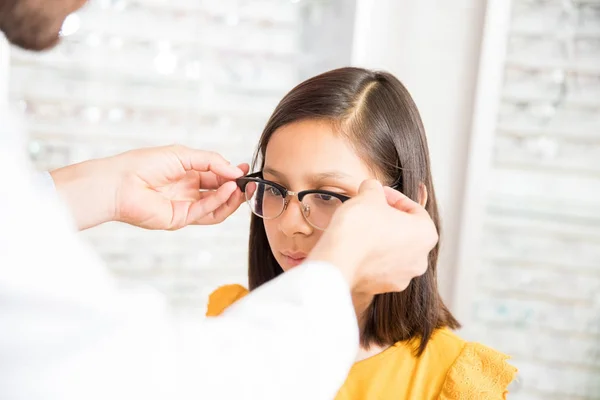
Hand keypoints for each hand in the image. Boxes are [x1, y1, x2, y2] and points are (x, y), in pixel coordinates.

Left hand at [51, 145, 248, 230]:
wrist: (120, 183)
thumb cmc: (144, 164)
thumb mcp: (183, 154)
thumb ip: (211, 161)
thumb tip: (235, 170)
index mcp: (187, 174)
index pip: (216, 177)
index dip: (231, 173)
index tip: (246, 169)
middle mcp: (188, 191)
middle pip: (219, 193)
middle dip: (236, 187)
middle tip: (250, 182)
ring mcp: (185, 207)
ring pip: (216, 207)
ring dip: (231, 198)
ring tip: (242, 187)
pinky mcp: (180, 220)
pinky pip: (205, 213)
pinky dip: (219, 202)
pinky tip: (228, 190)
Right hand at [306, 180, 437, 293]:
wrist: (338, 259)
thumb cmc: (359, 228)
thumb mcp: (369, 194)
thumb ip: (375, 189)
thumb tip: (372, 189)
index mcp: (426, 234)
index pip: (415, 209)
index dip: (394, 197)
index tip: (380, 193)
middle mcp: (420, 259)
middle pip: (407, 232)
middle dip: (389, 218)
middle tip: (371, 208)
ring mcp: (402, 276)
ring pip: (394, 251)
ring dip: (381, 238)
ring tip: (362, 226)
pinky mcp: (382, 287)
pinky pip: (380, 266)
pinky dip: (372, 255)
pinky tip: (357, 245)